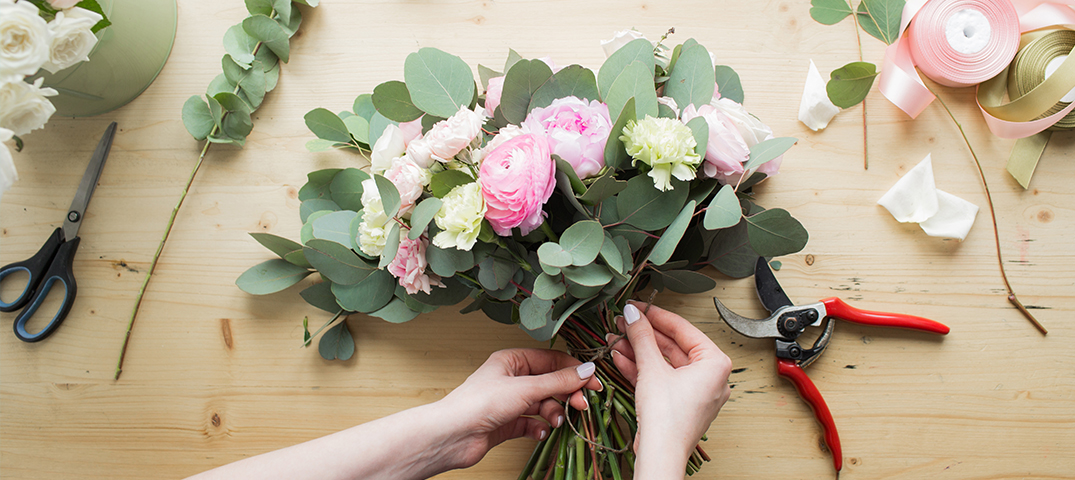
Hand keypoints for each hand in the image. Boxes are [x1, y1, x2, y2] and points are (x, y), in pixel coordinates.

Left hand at [434, 348, 603, 469]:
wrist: (453, 435)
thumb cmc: (480, 403)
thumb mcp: (525, 388)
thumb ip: (559, 381)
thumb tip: (586, 371)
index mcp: (512, 360)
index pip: (552, 360)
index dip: (574, 370)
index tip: (594, 383)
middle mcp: (511, 379)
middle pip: (550, 383)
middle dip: (567, 394)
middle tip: (581, 405)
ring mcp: (509, 402)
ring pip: (543, 404)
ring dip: (554, 412)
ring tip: (556, 421)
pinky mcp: (507, 423)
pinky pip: (532, 422)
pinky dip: (540, 427)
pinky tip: (541, 431)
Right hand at [609, 301, 731, 477]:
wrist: (660, 454)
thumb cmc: (668, 419)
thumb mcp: (651, 368)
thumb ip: (642, 336)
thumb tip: (634, 315)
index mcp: (715, 364)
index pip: (683, 329)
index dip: (657, 316)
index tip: (639, 307)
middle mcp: (710, 378)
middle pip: (672, 346)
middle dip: (644, 335)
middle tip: (625, 322)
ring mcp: (694, 392)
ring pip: (664, 363)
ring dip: (639, 351)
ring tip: (617, 339)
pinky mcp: (679, 404)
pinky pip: (661, 379)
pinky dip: (642, 368)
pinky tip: (621, 357)